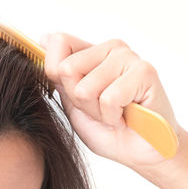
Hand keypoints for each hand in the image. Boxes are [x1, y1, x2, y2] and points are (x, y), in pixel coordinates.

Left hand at [39, 33, 180, 170]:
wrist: (137, 152)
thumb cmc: (106, 128)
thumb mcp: (71, 101)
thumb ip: (58, 73)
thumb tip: (44, 37)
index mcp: (91, 52)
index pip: (59, 42)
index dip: (57, 75)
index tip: (76, 95)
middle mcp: (110, 48)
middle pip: (67, 69)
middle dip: (78, 99)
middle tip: (99, 108)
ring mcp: (128, 57)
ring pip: (86, 88)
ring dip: (96, 111)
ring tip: (114, 113)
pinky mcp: (145, 72)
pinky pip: (108, 99)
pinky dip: (112, 117)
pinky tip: (125, 116)